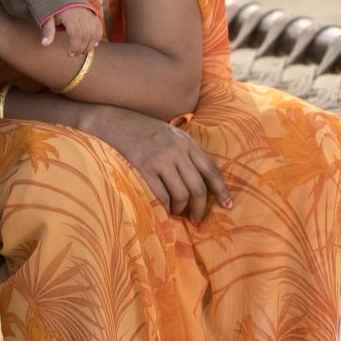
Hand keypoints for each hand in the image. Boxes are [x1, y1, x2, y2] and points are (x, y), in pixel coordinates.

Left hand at [41, 6, 102, 56]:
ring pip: (94, 33)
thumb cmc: (54, 8)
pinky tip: (92, 45)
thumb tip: (45, 44)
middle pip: (87, 36)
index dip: (75, 46)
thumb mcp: (48, 18)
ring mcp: (90, 14)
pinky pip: (99, 29)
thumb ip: (48, 31)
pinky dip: (97, 38)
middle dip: (82, 48)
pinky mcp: (94, 15)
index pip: (77, 34)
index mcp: (70, 15)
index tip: (70, 54)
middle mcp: (83, 14)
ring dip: (89, 46)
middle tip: (75, 55)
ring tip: (82, 52)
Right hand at [87, 105, 231, 223]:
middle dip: (200, 207)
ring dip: (180, 209)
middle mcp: (177, 151)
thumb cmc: (140, 129)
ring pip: (181, 194)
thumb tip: (197, 176)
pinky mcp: (144, 168)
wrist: (112, 120)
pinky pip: (160, 196)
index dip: (221, 190)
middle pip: (198, 187)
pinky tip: (162, 211)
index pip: (211, 170)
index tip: (228, 205)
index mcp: (186, 142)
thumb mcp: (168, 133)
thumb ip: (183, 150)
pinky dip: (164, 208)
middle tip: (197, 219)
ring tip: (176, 214)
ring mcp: (160, 159)